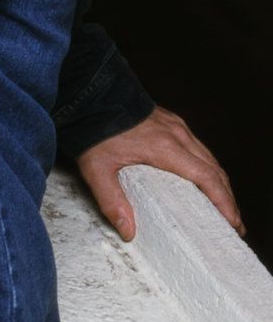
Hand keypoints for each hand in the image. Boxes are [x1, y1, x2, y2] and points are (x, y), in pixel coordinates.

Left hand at [75, 106, 243, 240]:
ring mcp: (175, 125)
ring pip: (208, 157)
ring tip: (224, 207)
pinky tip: (203, 179)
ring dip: (220, 183)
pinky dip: (207, 166)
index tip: (234, 223)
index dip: (224, 202)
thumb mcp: (96, 168)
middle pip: (214, 170)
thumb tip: (129, 231)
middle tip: (234, 225)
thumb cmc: (91, 128)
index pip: (207, 178)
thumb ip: (111, 200)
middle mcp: (177, 134)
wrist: (87, 90)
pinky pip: (197, 147)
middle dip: (228, 199)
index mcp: (165, 147)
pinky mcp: (169, 120)